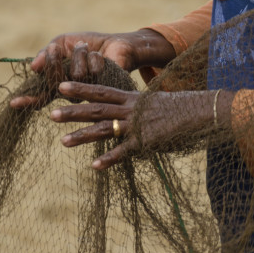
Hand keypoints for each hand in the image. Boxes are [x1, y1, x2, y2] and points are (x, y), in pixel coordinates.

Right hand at [9, 29, 174, 109]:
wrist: (115, 43)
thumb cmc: (86, 44)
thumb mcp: (62, 42)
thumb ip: (46, 53)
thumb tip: (33, 66)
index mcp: (58, 83)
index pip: (40, 96)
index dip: (27, 100)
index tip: (14, 103)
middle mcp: (72, 92)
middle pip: (56, 82)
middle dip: (53, 61)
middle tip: (54, 48)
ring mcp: (88, 92)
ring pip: (77, 75)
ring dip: (79, 54)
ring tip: (85, 47)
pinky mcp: (105, 89)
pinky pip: (94, 72)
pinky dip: (94, 57)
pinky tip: (100, 56)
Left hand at [50, 82, 233, 169]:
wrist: (203, 112)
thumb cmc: (183, 109)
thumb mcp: (157, 103)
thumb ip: (140, 108)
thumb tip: (130, 110)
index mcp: (133, 98)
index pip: (102, 90)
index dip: (81, 88)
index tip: (61, 86)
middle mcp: (131, 110)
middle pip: (96, 109)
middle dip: (73, 111)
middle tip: (50, 113)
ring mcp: (137, 126)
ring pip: (104, 129)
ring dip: (82, 136)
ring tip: (62, 141)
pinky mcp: (146, 142)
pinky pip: (124, 152)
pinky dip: (109, 159)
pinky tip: (94, 166)